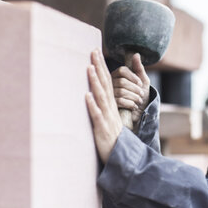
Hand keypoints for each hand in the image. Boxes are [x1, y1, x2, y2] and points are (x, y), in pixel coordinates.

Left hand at [86, 49, 122, 163]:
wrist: (121, 156)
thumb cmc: (112, 137)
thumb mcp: (109, 118)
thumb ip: (104, 105)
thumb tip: (95, 93)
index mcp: (111, 104)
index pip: (108, 81)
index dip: (102, 66)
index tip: (96, 51)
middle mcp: (110, 108)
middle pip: (105, 84)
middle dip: (99, 67)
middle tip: (94, 51)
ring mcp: (107, 117)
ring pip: (101, 96)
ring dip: (95, 82)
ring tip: (89, 68)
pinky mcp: (102, 128)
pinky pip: (97, 115)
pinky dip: (92, 105)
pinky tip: (87, 96)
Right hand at [111, 53, 150, 124]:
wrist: (140, 112)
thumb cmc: (141, 94)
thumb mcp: (143, 80)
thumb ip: (139, 68)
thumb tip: (136, 54)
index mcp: (117, 75)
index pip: (122, 70)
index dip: (133, 76)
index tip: (140, 83)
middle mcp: (111, 83)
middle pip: (122, 82)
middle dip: (135, 89)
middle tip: (141, 94)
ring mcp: (110, 94)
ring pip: (122, 92)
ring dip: (134, 97)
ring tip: (139, 100)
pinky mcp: (111, 105)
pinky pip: (120, 101)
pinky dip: (131, 104)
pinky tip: (134, 106)